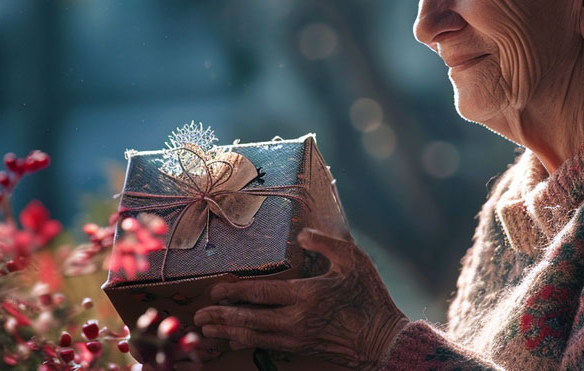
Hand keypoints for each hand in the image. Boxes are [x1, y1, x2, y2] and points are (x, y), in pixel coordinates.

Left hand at [193, 228, 408, 369]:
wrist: (385, 340)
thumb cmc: (371, 297)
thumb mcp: (353, 260)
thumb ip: (325, 242)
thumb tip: (301, 234)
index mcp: (306, 295)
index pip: (260, 294)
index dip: (234, 292)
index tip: (215, 290)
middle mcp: (296, 319)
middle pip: (248, 319)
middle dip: (220, 317)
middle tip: (198, 315)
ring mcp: (297, 337)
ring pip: (253, 336)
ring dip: (227, 333)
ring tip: (206, 330)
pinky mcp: (301, 348)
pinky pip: (265, 345)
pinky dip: (245, 342)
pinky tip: (234, 340)